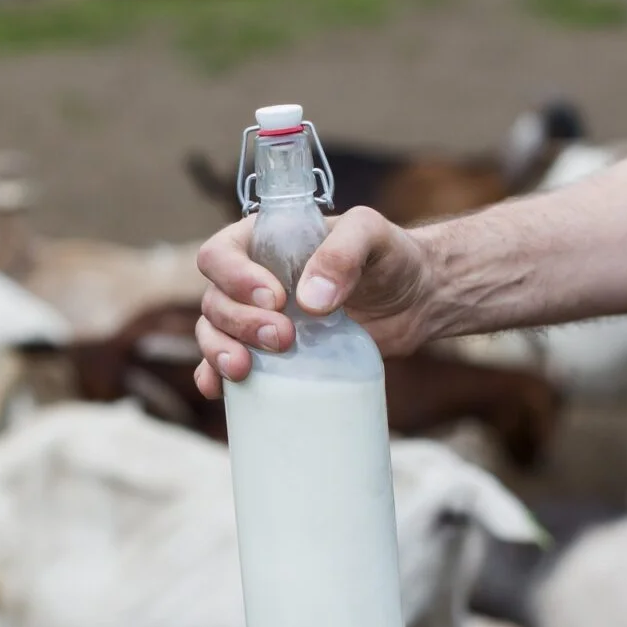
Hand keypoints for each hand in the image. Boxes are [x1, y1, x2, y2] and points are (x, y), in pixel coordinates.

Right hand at [194, 206, 437, 398]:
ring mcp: (257, 320)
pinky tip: (220, 390)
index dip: (235, 278)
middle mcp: (250, 280)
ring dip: (219, 353)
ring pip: (213, 334)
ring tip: (244, 370)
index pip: (220, 255)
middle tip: (284, 338)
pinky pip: (226, 367)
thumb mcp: (373, 235)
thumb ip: (342, 253)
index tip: (276, 299)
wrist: (414, 300)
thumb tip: (309, 302)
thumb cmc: (390, 257)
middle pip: (215, 301)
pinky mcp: (270, 355)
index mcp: (263, 242)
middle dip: (239, 323)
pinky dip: (215, 378)